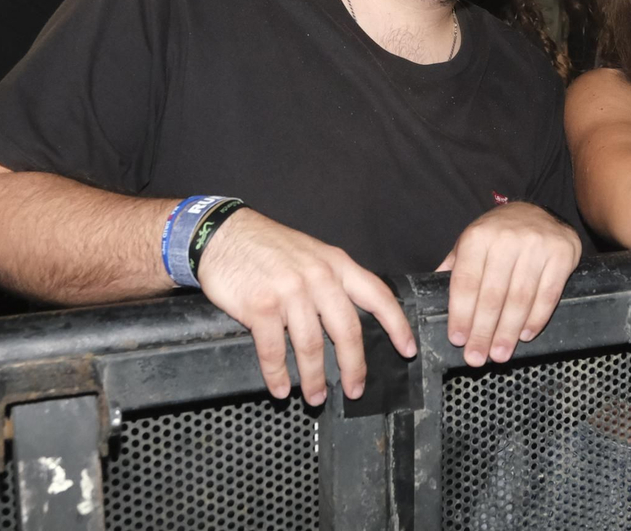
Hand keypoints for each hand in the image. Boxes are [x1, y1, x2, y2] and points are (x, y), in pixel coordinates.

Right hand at [196, 209, 416, 405]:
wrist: (223, 234)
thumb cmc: (266, 246)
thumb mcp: (310, 253)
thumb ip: (332, 280)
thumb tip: (350, 317)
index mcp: (335, 264)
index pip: (377, 296)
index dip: (397, 325)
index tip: (408, 349)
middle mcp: (317, 277)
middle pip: (347, 331)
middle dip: (353, 367)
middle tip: (354, 389)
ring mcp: (289, 292)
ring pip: (311, 346)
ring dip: (314, 378)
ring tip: (315, 396)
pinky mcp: (260, 306)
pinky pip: (274, 350)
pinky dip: (278, 375)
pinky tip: (281, 387)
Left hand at [437, 203, 580, 366]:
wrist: (541, 211)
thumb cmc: (499, 233)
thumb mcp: (471, 240)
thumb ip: (453, 266)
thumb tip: (426, 294)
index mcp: (478, 237)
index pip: (466, 283)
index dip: (461, 314)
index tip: (457, 340)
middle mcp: (506, 240)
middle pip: (492, 296)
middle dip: (483, 331)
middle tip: (476, 357)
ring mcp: (536, 247)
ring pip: (519, 299)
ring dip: (508, 332)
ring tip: (499, 354)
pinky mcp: (561, 255)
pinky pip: (548, 294)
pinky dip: (536, 319)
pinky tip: (525, 335)